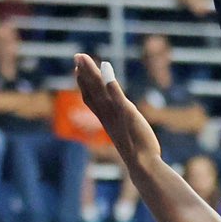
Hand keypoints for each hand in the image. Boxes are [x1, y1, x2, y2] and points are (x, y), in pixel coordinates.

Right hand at [73, 54, 163, 179]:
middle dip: (85, 72)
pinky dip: (114, 91)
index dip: (83, 83)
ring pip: (101, 93)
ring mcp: (117, 117)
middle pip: (93, 91)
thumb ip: (119, 119)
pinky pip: (120, 103)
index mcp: (106, 118)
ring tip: (85, 60)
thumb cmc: (136, 150)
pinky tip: (109, 78)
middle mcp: (108, 116)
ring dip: (93, 76)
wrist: (143, 165)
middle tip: (77, 56)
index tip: (77, 68)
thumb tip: (119, 115)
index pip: (91, 97)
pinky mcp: (130, 119)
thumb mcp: (124, 131)